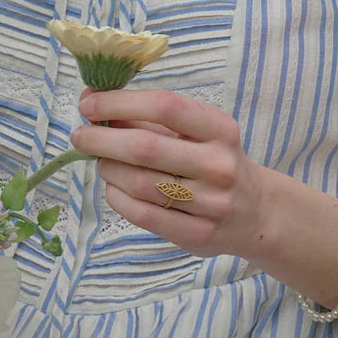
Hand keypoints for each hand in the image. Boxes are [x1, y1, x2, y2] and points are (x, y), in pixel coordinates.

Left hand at [70, 86, 270, 258]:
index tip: (89, 104)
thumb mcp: (197, 133)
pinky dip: (118, 197)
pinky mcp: (198, 235)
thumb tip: (93, 104)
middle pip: (145, 148)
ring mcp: (211, 203)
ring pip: (139, 184)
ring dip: (108, 169)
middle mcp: (219, 165)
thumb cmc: (214, 161)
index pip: (165, 106)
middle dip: (101, 139)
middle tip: (79, 136)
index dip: (120, 102)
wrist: (257, 213)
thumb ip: (149, 120)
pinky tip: (114, 187)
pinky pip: (142, 214)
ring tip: (101, 162)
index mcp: (220, 129)